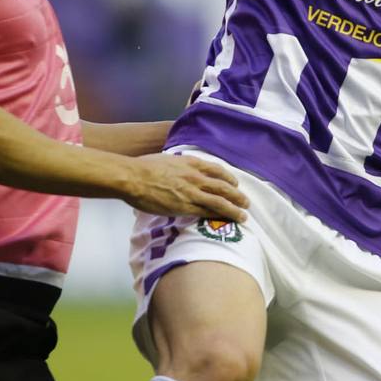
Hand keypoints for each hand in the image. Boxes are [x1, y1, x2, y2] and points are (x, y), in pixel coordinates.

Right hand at [120, 153, 249, 220]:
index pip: (217, 170)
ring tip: (243, 215)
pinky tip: (226, 220)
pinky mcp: (185, 207)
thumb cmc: (144, 167)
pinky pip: (206, 212)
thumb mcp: (167, 159)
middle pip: (223, 186)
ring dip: (234, 209)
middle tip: (246, 202)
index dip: (228, 177)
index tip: (235, 183)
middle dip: (237, 195)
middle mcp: (196, 177)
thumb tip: (179, 168)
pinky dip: (218, 216)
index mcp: (191, 163)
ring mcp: (192, 192)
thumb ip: (178, 165)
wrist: (133, 177)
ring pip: (220, 201)